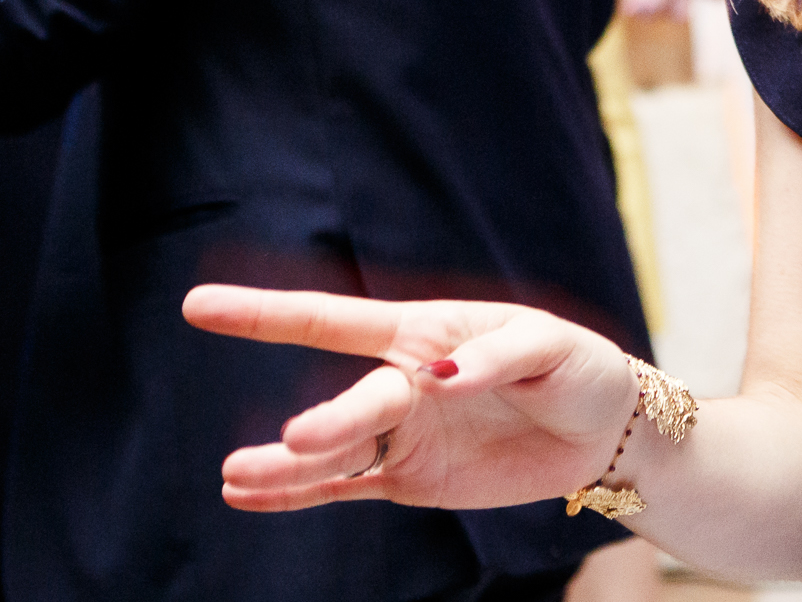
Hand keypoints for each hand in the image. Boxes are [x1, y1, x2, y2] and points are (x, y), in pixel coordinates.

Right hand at [182, 285, 640, 513]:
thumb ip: (494, 357)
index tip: (200, 305)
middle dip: (324, 422)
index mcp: (428, 334)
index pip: (336, 321)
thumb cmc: (576, 367)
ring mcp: (403, 433)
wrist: (601, 427)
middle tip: (296, 441)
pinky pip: (346, 488)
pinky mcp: (412, 479)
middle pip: (352, 402)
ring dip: (287, 465)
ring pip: (335, 451)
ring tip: (237, 478)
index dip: (267, 314)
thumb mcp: (550, 348)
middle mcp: (404, 382)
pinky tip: (246, 495)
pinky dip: (297, 495)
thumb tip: (436, 376)